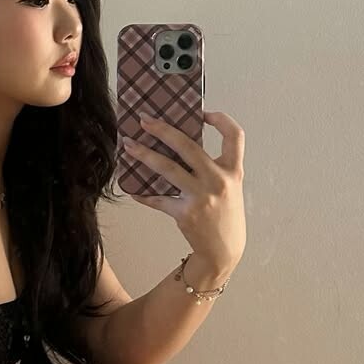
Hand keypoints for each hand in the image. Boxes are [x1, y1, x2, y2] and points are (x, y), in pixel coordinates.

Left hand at [119, 109, 245, 271]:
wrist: (224, 251)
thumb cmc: (225, 215)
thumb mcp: (229, 188)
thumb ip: (213, 168)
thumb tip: (181, 146)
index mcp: (233, 172)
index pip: (235, 136)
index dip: (221, 120)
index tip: (204, 112)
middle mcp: (218, 181)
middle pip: (188, 146)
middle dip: (163, 130)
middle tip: (145, 120)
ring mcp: (201, 197)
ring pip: (167, 168)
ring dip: (144, 155)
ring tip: (129, 146)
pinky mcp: (185, 214)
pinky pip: (158, 199)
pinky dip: (144, 194)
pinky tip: (133, 189)